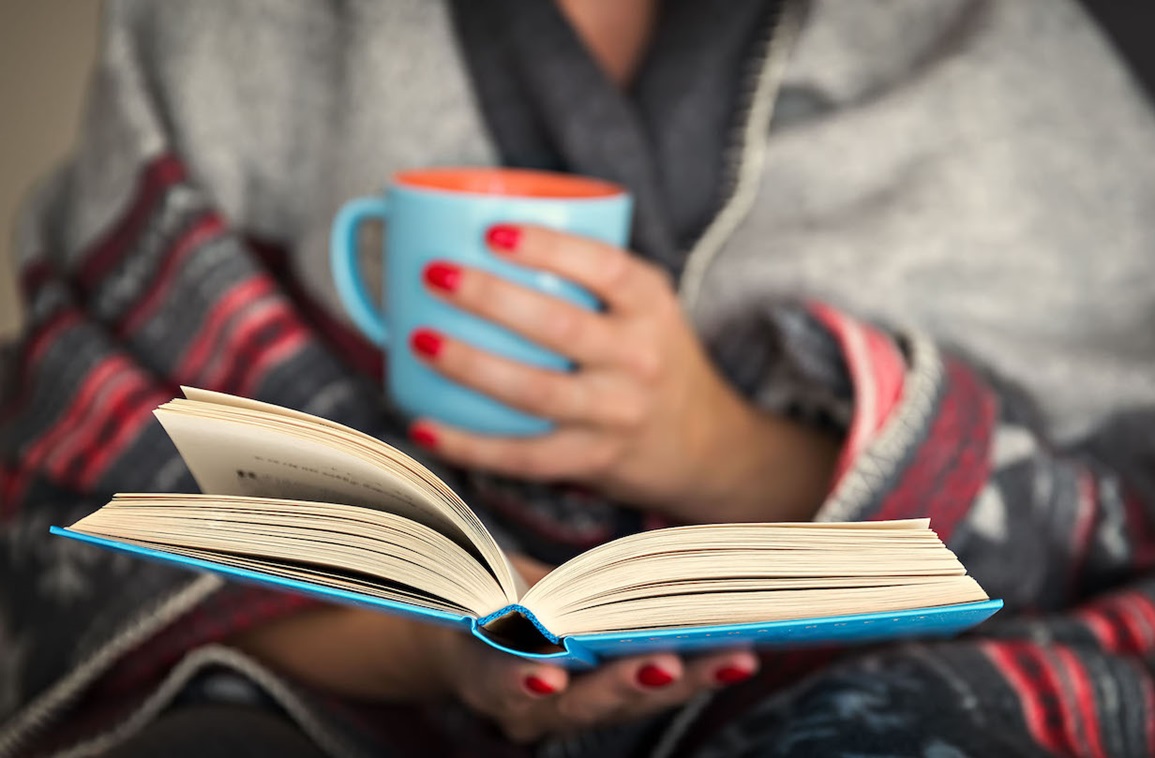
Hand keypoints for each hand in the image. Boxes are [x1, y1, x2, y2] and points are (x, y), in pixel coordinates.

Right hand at [231, 555, 757, 743]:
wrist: (451, 636)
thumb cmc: (446, 592)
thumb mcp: (442, 575)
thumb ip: (432, 547)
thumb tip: (344, 485)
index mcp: (474, 671)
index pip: (493, 682)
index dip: (518, 676)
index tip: (546, 665)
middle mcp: (523, 699)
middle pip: (576, 705)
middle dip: (623, 684)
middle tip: (669, 662)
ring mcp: (566, 704)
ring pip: (624, 701)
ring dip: (677, 678)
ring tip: (731, 653)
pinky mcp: (601, 689)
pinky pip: (646, 685)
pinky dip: (689, 667)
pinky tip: (735, 646)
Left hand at [408, 224, 838, 522]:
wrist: (705, 443)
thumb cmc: (652, 358)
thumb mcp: (646, 306)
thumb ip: (589, 275)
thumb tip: (477, 231)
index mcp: (651, 306)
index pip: (605, 268)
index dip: (548, 248)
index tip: (493, 231)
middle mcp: (640, 359)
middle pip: (559, 326)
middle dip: (490, 298)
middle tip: (434, 274)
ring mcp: (617, 413)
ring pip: (535, 391)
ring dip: (470, 365)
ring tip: (419, 338)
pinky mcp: (593, 460)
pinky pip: (523, 455)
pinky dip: (468, 443)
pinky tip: (424, 424)